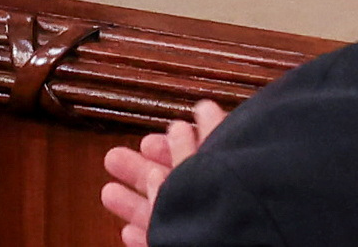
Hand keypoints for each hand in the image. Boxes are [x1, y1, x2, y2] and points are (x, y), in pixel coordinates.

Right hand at [97, 96, 227, 239]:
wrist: (249, 243)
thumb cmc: (235, 203)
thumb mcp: (206, 169)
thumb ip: (195, 149)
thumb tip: (185, 122)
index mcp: (225, 177)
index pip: (195, 158)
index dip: (170, 146)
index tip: (147, 140)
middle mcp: (214, 205)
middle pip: (173, 184)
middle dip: (140, 171)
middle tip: (114, 158)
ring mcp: (202, 232)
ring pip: (163, 216)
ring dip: (132, 204)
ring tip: (108, 192)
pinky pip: (160, 242)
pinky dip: (143, 238)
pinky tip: (127, 233)